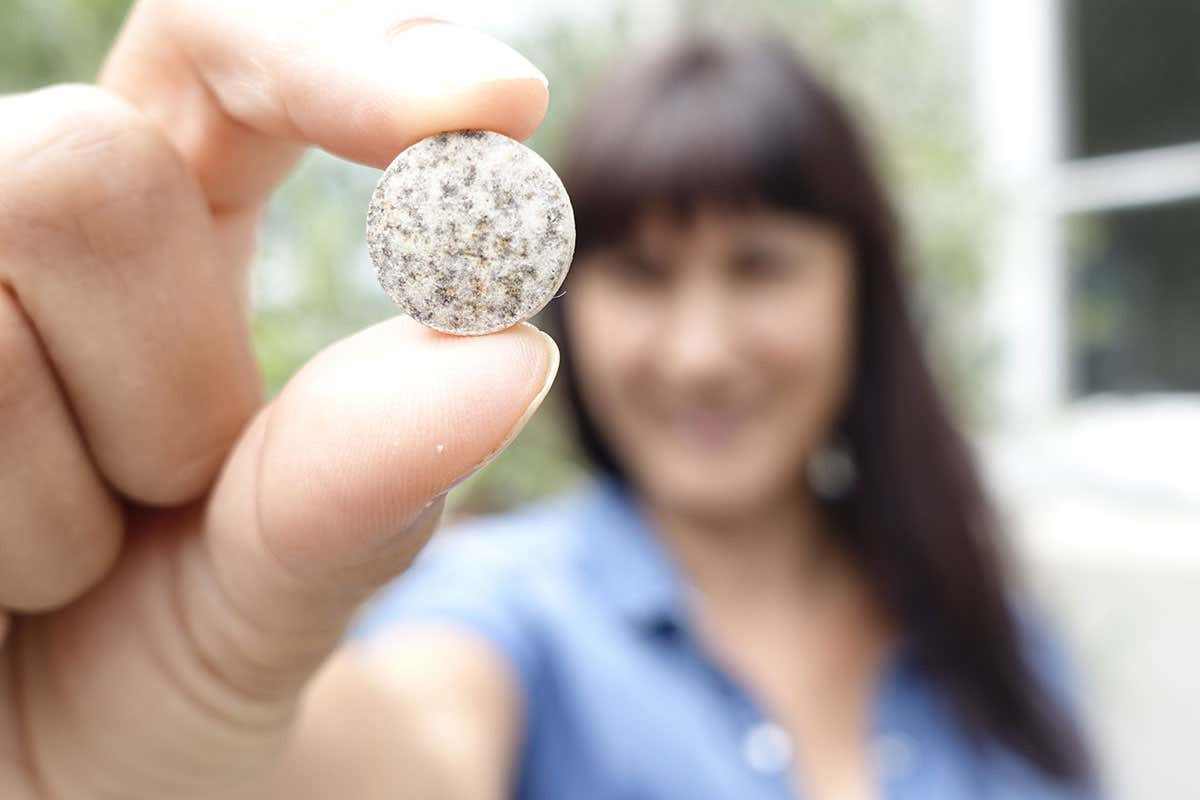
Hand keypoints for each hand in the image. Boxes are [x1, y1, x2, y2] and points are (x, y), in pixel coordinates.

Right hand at [0, 1, 555, 795]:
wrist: (38, 794)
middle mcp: (20, 231)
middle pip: (82, 168)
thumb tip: (507, 351)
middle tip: (150, 513)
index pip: (227, 54)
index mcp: (152, 238)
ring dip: (52, 486)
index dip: (346, 58)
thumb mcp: (270, 604)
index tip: (500, 105)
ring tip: (50, 571)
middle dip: (154, 387)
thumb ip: (357, 487)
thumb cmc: (150, 684)